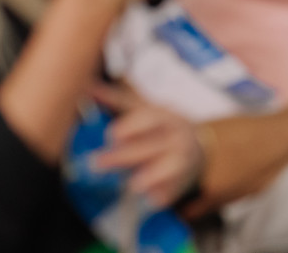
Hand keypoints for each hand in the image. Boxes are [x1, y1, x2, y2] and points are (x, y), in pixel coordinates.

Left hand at [89, 85, 202, 208]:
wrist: (200, 145)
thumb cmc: (163, 125)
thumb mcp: (146, 108)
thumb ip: (117, 100)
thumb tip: (87, 87)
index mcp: (166, 115)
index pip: (150, 118)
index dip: (131, 126)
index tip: (112, 136)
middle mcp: (177, 136)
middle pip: (152, 145)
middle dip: (126, 156)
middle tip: (99, 163)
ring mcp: (183, 158)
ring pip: (170, 167)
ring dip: (152, 176)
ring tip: (134, 185)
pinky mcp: (184, 179)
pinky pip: (176, 188)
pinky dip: (165, 194)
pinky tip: (153, 199)